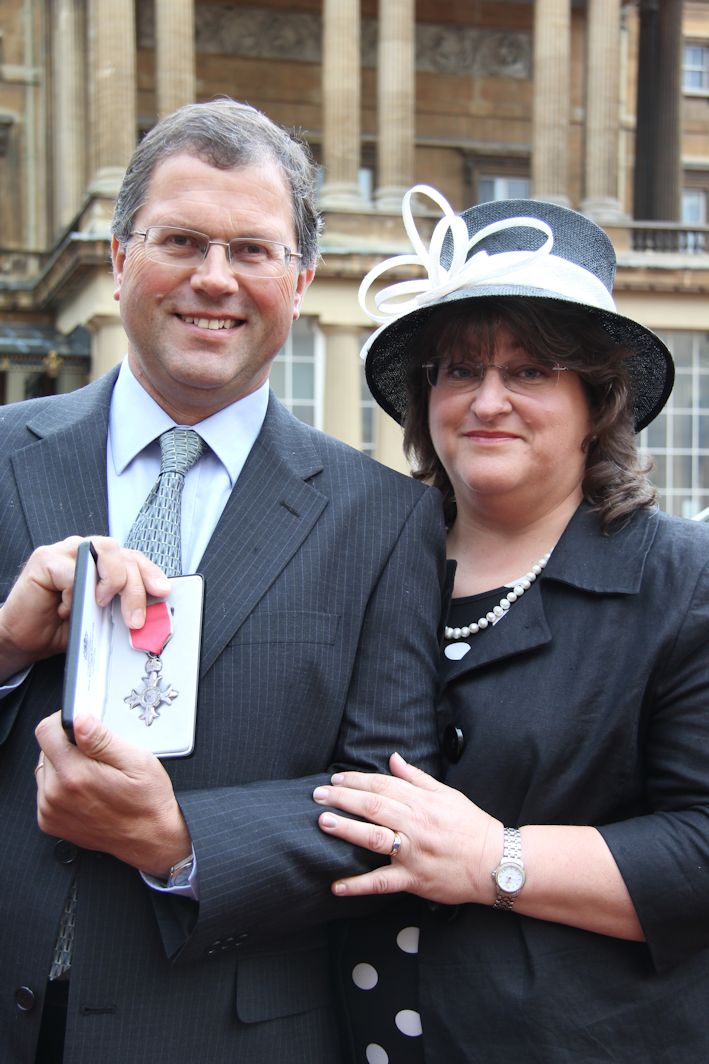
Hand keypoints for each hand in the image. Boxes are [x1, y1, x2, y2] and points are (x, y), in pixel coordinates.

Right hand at [0, 536, 170, 679]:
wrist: (25, 640)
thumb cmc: (63, 627)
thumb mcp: (103, 620)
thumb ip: (123, 609)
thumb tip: (153, 615)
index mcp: (102, 563)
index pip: (133, 558)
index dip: (151, 572)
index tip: (163, 591)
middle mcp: (86, 551)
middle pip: (123, 553)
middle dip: (135, 587)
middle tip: (134, 618)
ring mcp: (65, 551)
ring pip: (104, 550)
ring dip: (112, 580)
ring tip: (103, 604)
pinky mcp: (45, 559)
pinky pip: (71, 570)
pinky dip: (74, 593)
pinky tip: (66, 609)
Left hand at [35, 711, 190, 876]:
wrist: (149, 837)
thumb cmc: (146, 800)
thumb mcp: (135, 759)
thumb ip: (102, 738)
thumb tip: (80, 720)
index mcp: (75, 774)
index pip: (46, 731)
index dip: (63, 722)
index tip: (79, 726)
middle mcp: (56, 794)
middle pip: (45, 749)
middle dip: (67, 745)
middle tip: (96, 756)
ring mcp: (50, 810)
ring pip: (45, 769)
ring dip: (63, 765)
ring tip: (92, 774)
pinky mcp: (49, 821)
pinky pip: (45, 790)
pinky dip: (61, 785)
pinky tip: (84, 790)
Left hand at [313, 752, 501, 904]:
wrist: (496, 862)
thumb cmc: (471, 826)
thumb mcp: (447, 794)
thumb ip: (417, 777)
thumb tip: (394, 758)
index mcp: (422, 802)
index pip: (383, 785)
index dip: (357, 780)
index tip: (336, 779)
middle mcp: (415, 825)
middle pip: (373, 806)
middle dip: (343, 798)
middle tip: (318, 795)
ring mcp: (413, 853)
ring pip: (374, 838)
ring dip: (346, 829)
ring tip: (323, 822)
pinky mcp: (413, 879)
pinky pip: (382, 882)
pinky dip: (358, 885)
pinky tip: (336, 885)